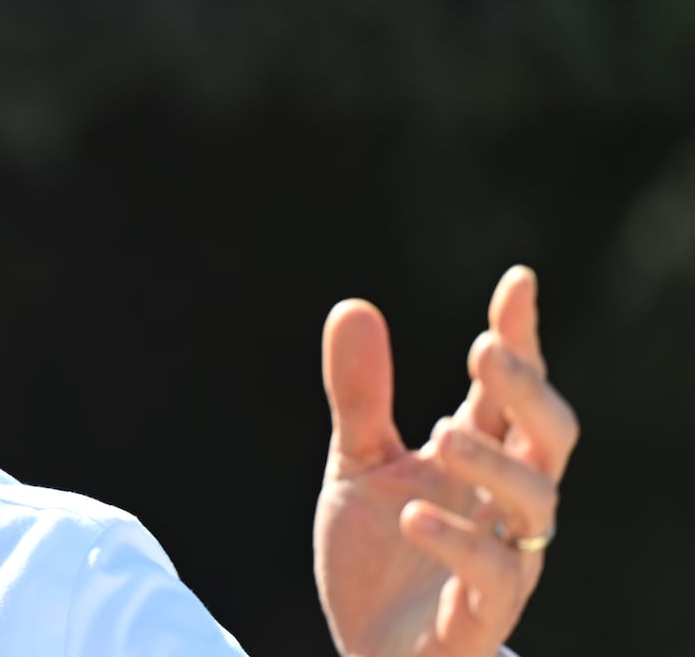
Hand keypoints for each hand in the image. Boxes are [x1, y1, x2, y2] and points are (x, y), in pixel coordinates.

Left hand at [314, 266, 578, 655]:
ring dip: (494, 460)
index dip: (520, 338)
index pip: (510, 391)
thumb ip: (359, 396)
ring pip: (536, 501)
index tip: (517, 282)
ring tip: (443, 431)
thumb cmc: (378, 555)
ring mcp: (501, 557)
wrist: (366, 649)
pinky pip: (490, 576)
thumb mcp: (355, 465)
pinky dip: (458, 539)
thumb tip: (353, 305)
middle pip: (550, 436)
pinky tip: (413, 512)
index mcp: (478, 459)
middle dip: (527, 390)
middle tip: (486, 348)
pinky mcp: (480, 612)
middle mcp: (502, 503)